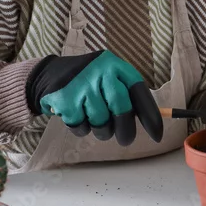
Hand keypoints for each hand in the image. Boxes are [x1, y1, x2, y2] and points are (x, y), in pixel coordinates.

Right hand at [25, 50, 162, 144]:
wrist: (49, 74)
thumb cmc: (89, 80)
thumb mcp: (109, 76)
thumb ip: (127, 94)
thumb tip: (151, 121)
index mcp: (115, 66)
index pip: (139, 91)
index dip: (150, 115)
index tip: (157, 134)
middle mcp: (100, 72)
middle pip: (122, 109)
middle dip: (125, 129)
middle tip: (125, 140)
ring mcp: (82, 86)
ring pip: (101, 122)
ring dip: (100, 128)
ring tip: (93, 118)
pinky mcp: (65, 100)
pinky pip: (81, 127)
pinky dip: (81, 128)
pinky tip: (77, 115)